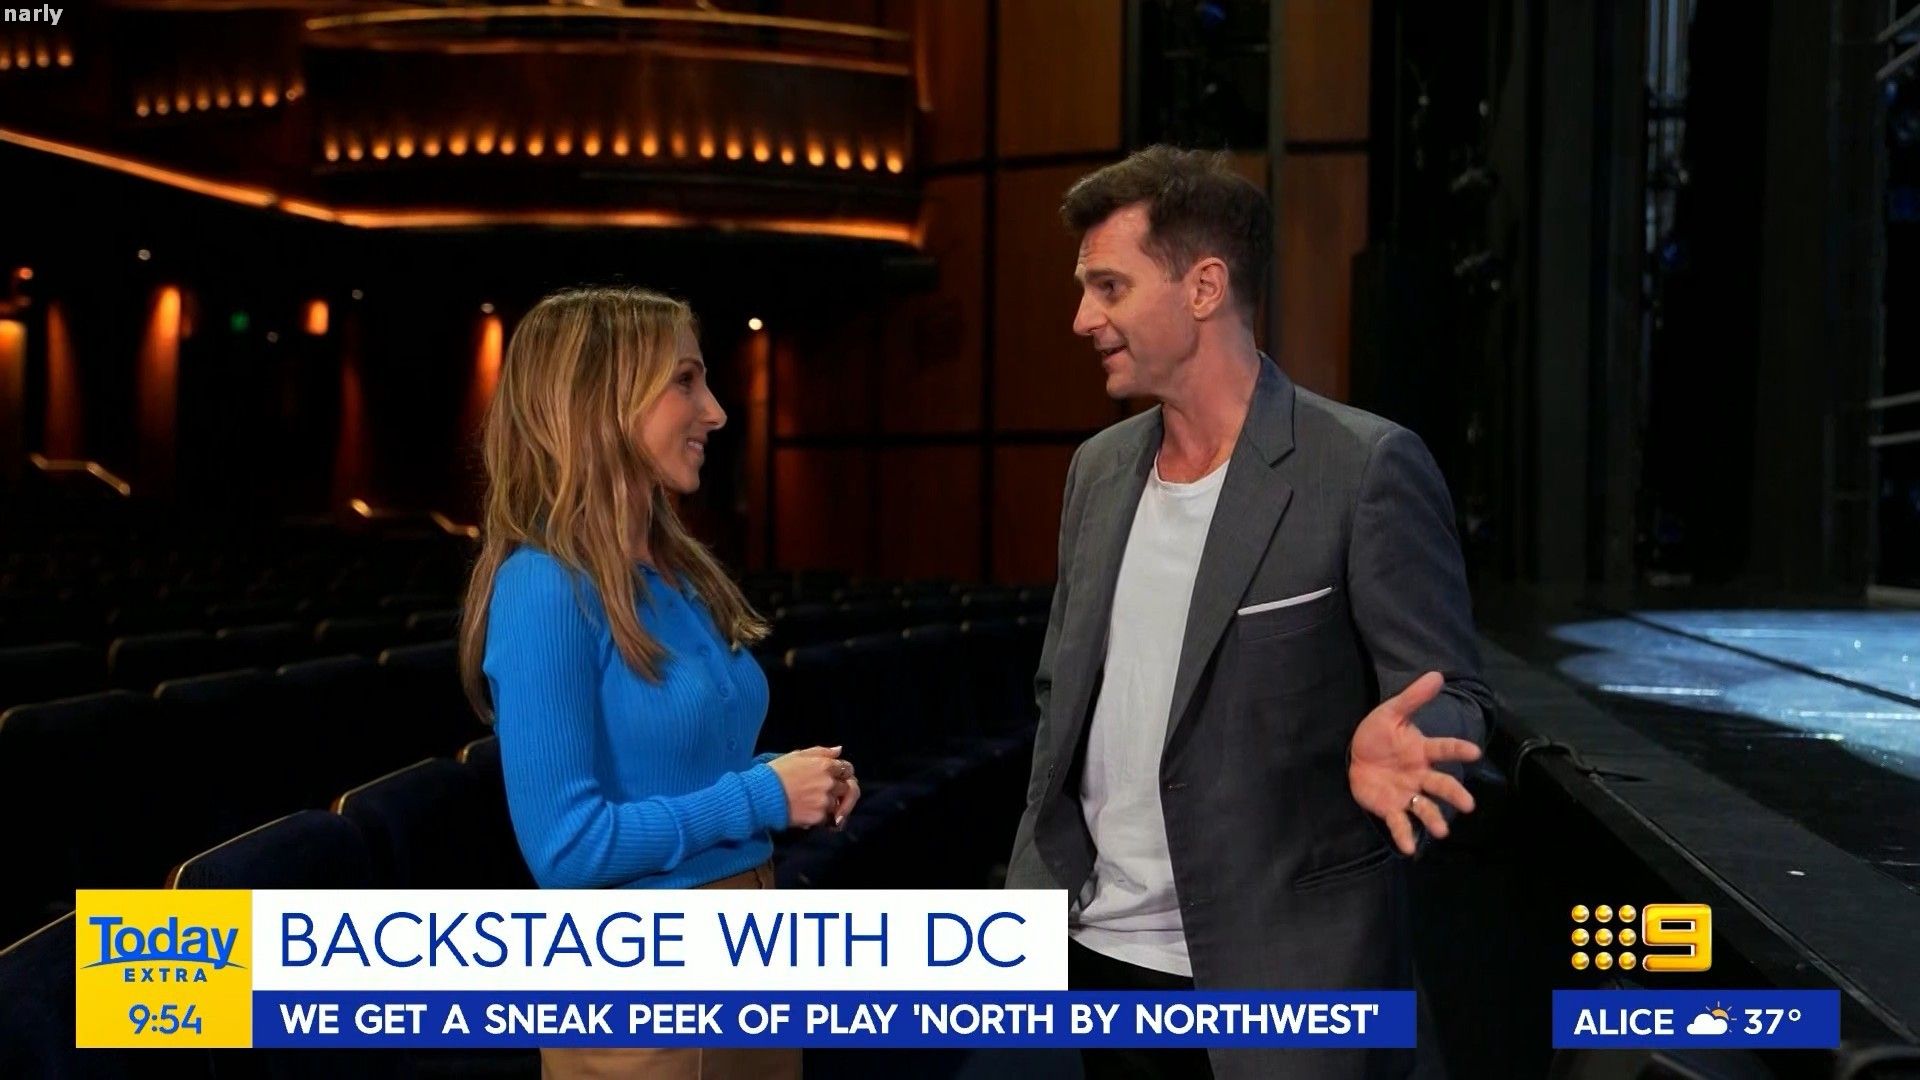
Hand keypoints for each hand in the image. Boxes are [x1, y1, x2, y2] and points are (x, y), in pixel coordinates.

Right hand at [767, 746, 857, 828]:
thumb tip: (839, 751)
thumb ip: (821, 752)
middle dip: (838, 790)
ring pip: (837, 804)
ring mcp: (825, 801)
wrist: (761, 795)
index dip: (842, 774)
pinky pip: (827, 818)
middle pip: (847, 787)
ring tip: (810, 802)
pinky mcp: (818, 817)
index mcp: (825, 765)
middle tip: (823, 793)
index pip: (847, 769)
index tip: (835, 778)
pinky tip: (805, 811)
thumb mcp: (797, 755)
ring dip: (828, 804)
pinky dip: (819, 816)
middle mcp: (829, 782)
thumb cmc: (776, 772)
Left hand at [1347, 672, 1482, 854]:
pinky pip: (1400, 823)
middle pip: (1441, 785)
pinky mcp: (1391, 808)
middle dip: (1454, 794)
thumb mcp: (1391, 712)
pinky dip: (1405, 836)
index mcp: (1421, 751)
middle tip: (1468, 805)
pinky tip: (1410, 848)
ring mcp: (1407, 793)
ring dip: (1434, 819)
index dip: (1458, 750)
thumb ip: (1413, 697)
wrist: (1353, 756)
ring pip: (1425, 808)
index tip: (1474, 752)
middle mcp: (1420, 775)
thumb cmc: (1377, 734)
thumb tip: (1437, 674)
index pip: (1443, 749)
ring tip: (1442, 831)